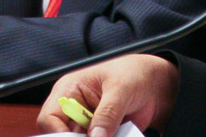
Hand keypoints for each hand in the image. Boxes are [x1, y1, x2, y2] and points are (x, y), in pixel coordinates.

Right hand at [37, 54, 179, 136]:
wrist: (154, 86)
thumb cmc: (133, 74)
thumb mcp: (119, 90)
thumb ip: (107, 114)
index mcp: (69, 90)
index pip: (50, 117)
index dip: (58, 134)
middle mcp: (74, 108)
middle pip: (62, 135)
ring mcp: (87, 124)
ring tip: (115, 132)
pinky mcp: (101, 135)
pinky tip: (120, 135)